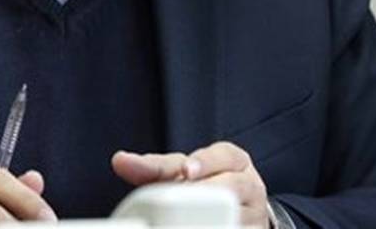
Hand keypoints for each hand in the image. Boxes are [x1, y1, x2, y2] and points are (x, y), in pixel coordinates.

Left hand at [112, 142, 268, 227]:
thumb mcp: (183, 172)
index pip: (220, 155)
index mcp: (233, 159)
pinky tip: (203, 227)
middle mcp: (250, 184)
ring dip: (212, 217)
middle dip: (204, 192)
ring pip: (236, 213)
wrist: (241, 212)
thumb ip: (155, 167)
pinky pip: (238, 228)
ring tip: (191, 220)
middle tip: (182, 198)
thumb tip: (120, 160)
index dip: (203, 162)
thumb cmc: (205, 185)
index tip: (187, 171)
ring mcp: (255, 213)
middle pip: (230, 185)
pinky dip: (220, 228)